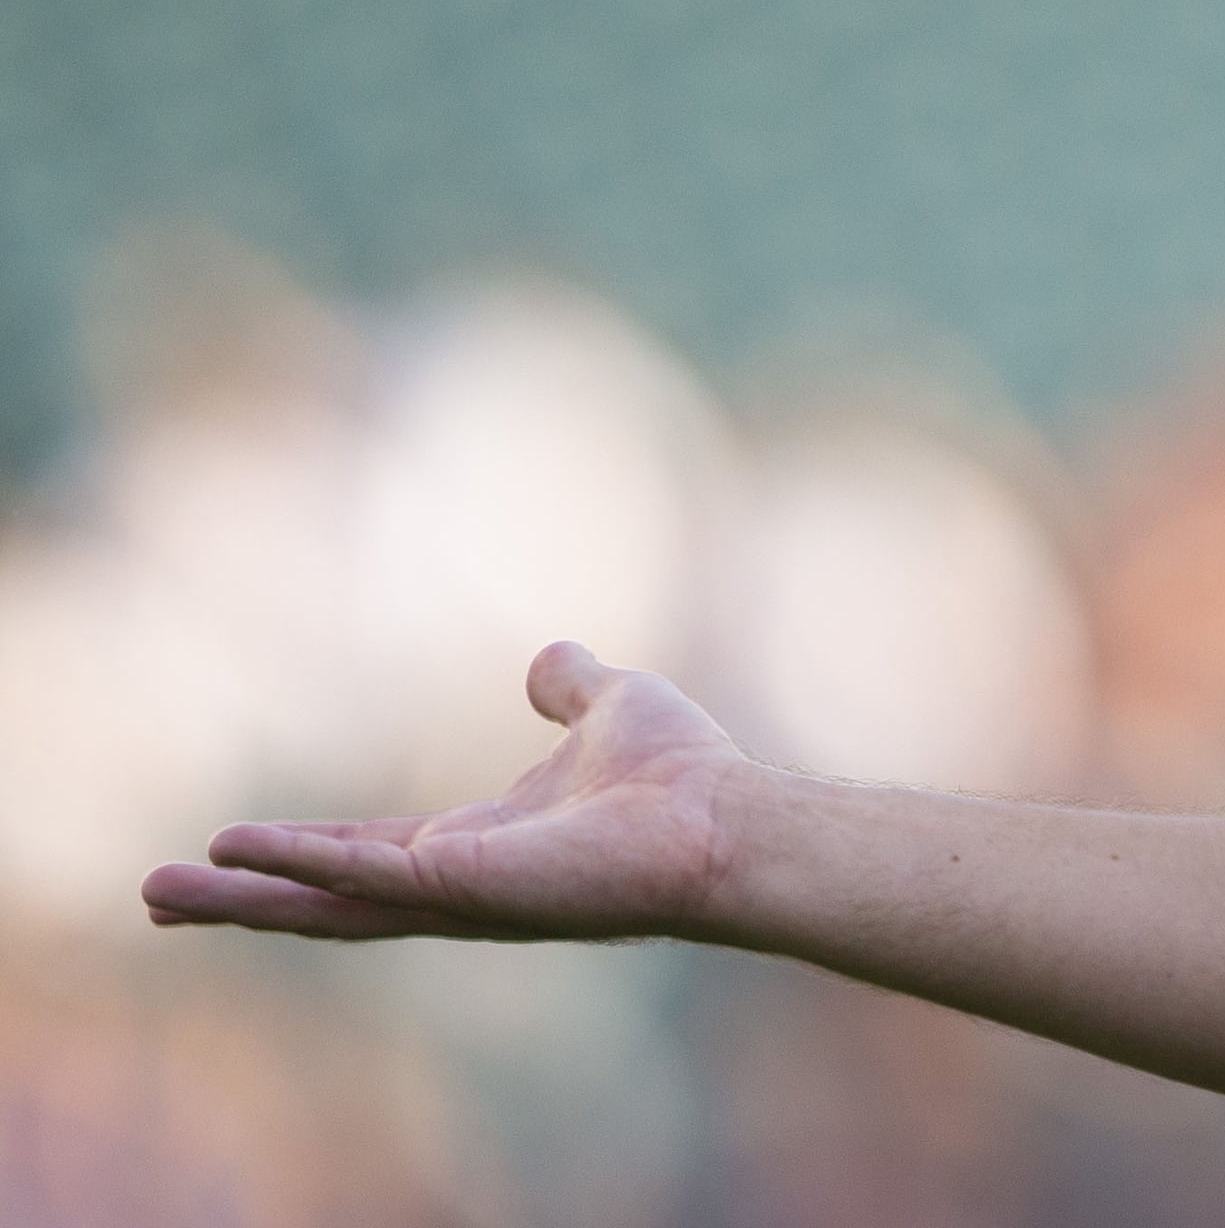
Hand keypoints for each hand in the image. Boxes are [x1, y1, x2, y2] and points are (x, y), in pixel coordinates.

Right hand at [143, 641, 768, 942]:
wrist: (730, 820)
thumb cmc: (683, 775)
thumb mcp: (610, 705)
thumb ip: (570, 686)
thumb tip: (546, 660)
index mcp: (479, 844)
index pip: (367, 854)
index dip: (298, 851)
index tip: (231, 844)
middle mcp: (458, 881)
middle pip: (327, 897)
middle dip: (244, 895)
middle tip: (155, 893)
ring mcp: (461, 893)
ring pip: (331, 903)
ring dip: (248, 896)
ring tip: (160, 892)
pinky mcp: (474, 887)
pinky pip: (374, 876)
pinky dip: (309, 865)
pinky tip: (249, 854)